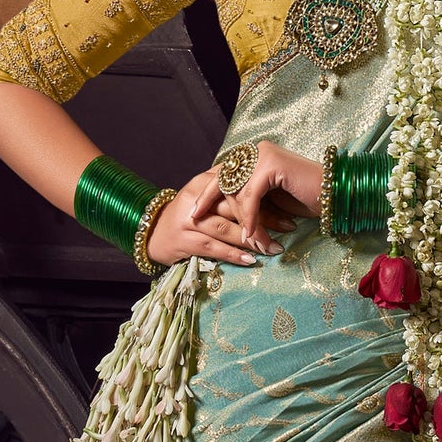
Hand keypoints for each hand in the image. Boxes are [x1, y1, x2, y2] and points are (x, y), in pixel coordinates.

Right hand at [145, 160, 298, 267]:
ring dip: (253, 239)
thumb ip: (230, 190)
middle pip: (236, 205)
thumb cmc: (187, 216)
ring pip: (227, 227)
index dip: (265, 194)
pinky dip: (234, 254)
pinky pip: (214, 248)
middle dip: (266, 216)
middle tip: (289, 226)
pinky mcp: (185, 240)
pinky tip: (251, 260)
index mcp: (205, 182)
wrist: (151, 233)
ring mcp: (189, 220)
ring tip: (275, 248)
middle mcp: (196, 198)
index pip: (239, 184)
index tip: (289, 204)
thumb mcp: (206, 196)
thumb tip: (268, 190)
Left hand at [199, 140, 323, 251]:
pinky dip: (251, 218)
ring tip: (250, 241)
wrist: (336, 194)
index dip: (206, 192)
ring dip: (243, 221)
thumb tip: (224, 213)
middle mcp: (255, 151)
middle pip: (223, 180)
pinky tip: (252, 234)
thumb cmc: (307, 199)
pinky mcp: (271, 165)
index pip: (222, 173)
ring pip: (237, 192)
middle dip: (210, 203)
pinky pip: (251, 196)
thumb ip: (249, 199)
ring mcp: (263, 155)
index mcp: (253, 155)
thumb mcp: (270, 200)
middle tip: (196, 220)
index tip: (194, 210)